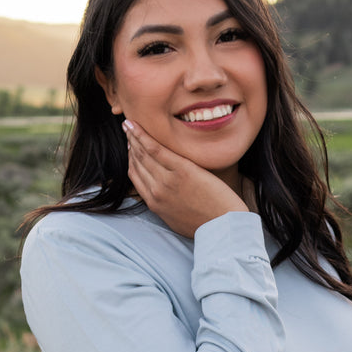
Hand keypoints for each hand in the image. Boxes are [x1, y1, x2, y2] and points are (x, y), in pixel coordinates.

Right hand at [123, 119, 247, 236]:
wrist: (223, 227)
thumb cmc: (206, 224)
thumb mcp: (178, 221)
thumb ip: (167, 207)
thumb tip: (164, 198)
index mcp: (155, 204)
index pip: (136, 176)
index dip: (131, 159)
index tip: (131, 146)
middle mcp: (156, 192)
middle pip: (137, 163)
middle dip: (130, 144)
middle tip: (128, 129)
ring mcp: (167, 181)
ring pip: (143, 154)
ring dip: (134, 136)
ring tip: (130, 123)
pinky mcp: (182, 171)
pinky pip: (156, 149)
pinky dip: (143, 136)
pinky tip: (135, 125)